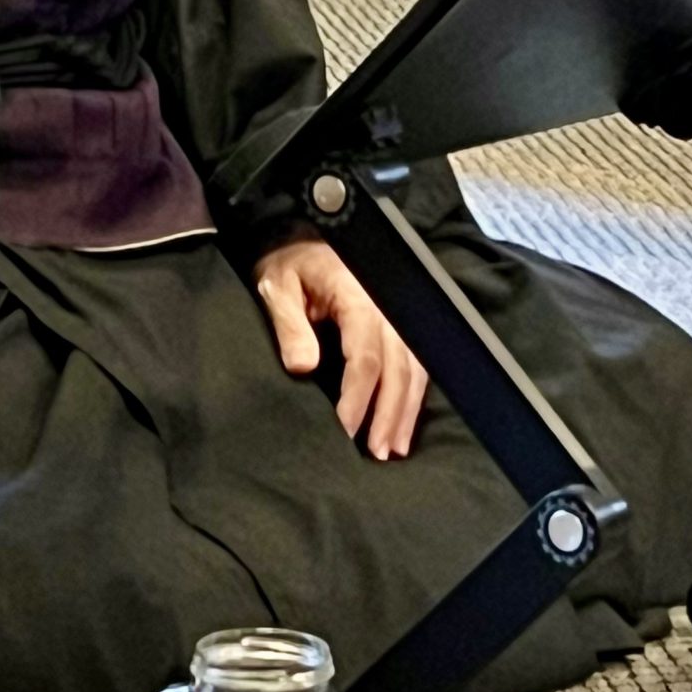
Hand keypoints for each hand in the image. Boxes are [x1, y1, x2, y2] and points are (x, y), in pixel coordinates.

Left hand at [254, 232, 429, 461]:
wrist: (301, 238)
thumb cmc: (288, 265)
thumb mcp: (277, 286)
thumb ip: (289, 325)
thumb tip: (303, 366)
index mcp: (356, 296)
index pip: (366, 355)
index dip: (359, 397)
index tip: (347, 431)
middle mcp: (385, 306)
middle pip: (398, 366)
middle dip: (389, 412)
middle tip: (376, 453)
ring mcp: (395, 314)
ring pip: (413, 367)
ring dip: (406, 409)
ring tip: (393, 449)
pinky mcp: (396, 322)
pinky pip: (414, 361)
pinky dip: (412, 394)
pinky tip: (402, 423)